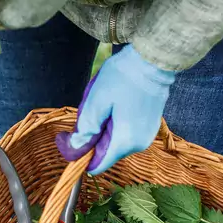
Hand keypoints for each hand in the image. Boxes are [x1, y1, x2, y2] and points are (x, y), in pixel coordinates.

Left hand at [56, 45, 175, 174]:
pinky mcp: (150, 126)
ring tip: (104, 104)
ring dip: (103, 129)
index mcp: (125, 141)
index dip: (80, 156)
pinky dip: (115, 124)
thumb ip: (85, 128)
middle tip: (87, 110)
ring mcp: (147, 135)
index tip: (68, 139)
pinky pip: (126, 133)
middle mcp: (139, 144)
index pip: (98, 165)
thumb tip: (75, 147)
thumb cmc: (124, 76)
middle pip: (105, 152)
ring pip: (114, 142)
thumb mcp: (96, 101)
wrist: (153, 58)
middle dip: (92, 137)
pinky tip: (115, 104)